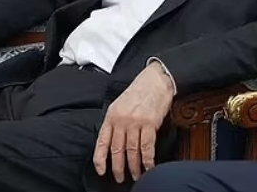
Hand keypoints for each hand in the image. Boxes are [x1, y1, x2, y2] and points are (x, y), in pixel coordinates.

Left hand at [93, 61, 175, 182]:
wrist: (156, 79)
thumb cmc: (140, 91)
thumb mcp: (120, 104)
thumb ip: (116, 122)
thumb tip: (115, 141)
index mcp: (111, 116)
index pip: (102, 142)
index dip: (100, 159)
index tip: (102, 171)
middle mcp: (121, 120)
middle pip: (117, 150)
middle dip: (118, 167)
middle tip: (120, 178)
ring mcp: (135, 122)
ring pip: (132, 151)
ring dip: (134, 166)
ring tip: (136, 175)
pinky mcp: (150, 123)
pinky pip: (147, 146)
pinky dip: (148, 159)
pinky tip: (149, 166)